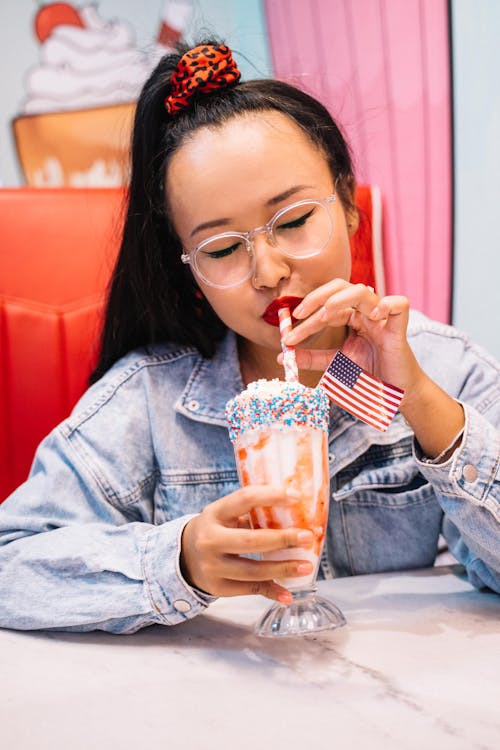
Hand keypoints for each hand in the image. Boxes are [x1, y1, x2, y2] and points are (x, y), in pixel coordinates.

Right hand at [180, 485, 314, 602]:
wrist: (184, 556)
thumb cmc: (216, 529)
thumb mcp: (225, 515)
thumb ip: (253, 514)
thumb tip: (298, 514)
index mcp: (215, 513)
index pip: (245, 499)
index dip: (271, 496)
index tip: (296, 496)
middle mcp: (210, 539)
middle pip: (251, 540)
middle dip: (282, 539)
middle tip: (307, 537)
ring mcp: (212, 566)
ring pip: (252, 570)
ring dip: (283, 568)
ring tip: (307, 566)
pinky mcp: (217, 587)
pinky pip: (249, 589)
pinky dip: (271, 591)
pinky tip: (288, 593)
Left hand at [282, 279, 464, 458]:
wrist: (393, 397)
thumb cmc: (367, 379)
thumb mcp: (334, 367)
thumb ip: (312, 359)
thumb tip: (283, 355)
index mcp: (351, 320)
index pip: (325, 309)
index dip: (306, 319)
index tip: (288, 337)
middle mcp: (365, 315)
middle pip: (341, 288)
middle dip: (316, 297)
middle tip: (299, 313)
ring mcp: (382, 320)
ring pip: (363, 292)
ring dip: (340, 299)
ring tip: (325, 313)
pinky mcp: (399, 330)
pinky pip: (400, 304)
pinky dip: (387, 304)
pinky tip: (374, 315)